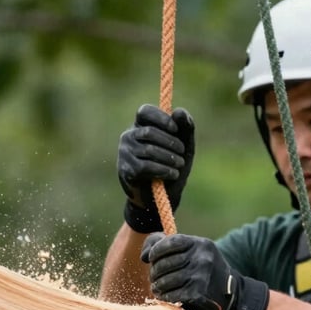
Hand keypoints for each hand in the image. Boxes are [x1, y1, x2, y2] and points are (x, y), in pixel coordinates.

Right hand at [118, 104, 194, 231]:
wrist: (160, 197)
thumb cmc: (171, 167)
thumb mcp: (184, 146)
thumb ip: (185, 128)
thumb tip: (178, 111)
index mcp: (141, 126)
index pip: (144, 111)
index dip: (161, 118)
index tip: (175, 129)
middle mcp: (129, 136)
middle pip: (149, 131)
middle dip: (170, 142)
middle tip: (181, 152)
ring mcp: (125, 153)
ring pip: (149, 150)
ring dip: (170, 158)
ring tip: (179, 165)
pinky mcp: (126, 170)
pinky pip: (146, 166)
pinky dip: (164, 170)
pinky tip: (172, 174)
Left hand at [141, 233, 268, 309]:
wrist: (230, 295)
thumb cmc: (204, 271)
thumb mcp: (192, 252)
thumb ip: (165, 245)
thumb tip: (145, 255)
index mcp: (201, 244)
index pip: (170, 242)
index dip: (156, 250)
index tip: (151, 258)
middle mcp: (203, 258)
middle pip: (164, 263)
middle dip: (155, 272)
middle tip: (154, 278)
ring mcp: (201, 276)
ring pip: (166, 280)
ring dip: (157, 286)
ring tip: (157, 288)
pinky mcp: (199, 293)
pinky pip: (172, 294)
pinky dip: (164, 297)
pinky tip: (164, 297)